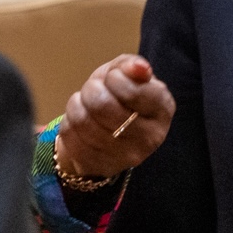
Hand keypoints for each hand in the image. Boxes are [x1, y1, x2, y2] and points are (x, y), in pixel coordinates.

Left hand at [56, 54, 174, 182]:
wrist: (110, 130)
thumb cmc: (122, 95)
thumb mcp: (129, 74)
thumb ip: (133, 66)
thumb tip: (138, 68)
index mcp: (163, 109)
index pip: (133, 91)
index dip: (114, 78)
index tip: (113, 77)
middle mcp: (150, 138)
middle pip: (102, 105)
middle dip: (92, 88)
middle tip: (95, 88)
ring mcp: (126, 157)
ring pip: (83, 120)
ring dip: (78, 103)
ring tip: (87, 103)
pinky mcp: (101, 166)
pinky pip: (71, 135)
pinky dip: (69, 121)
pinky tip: (81, 122)